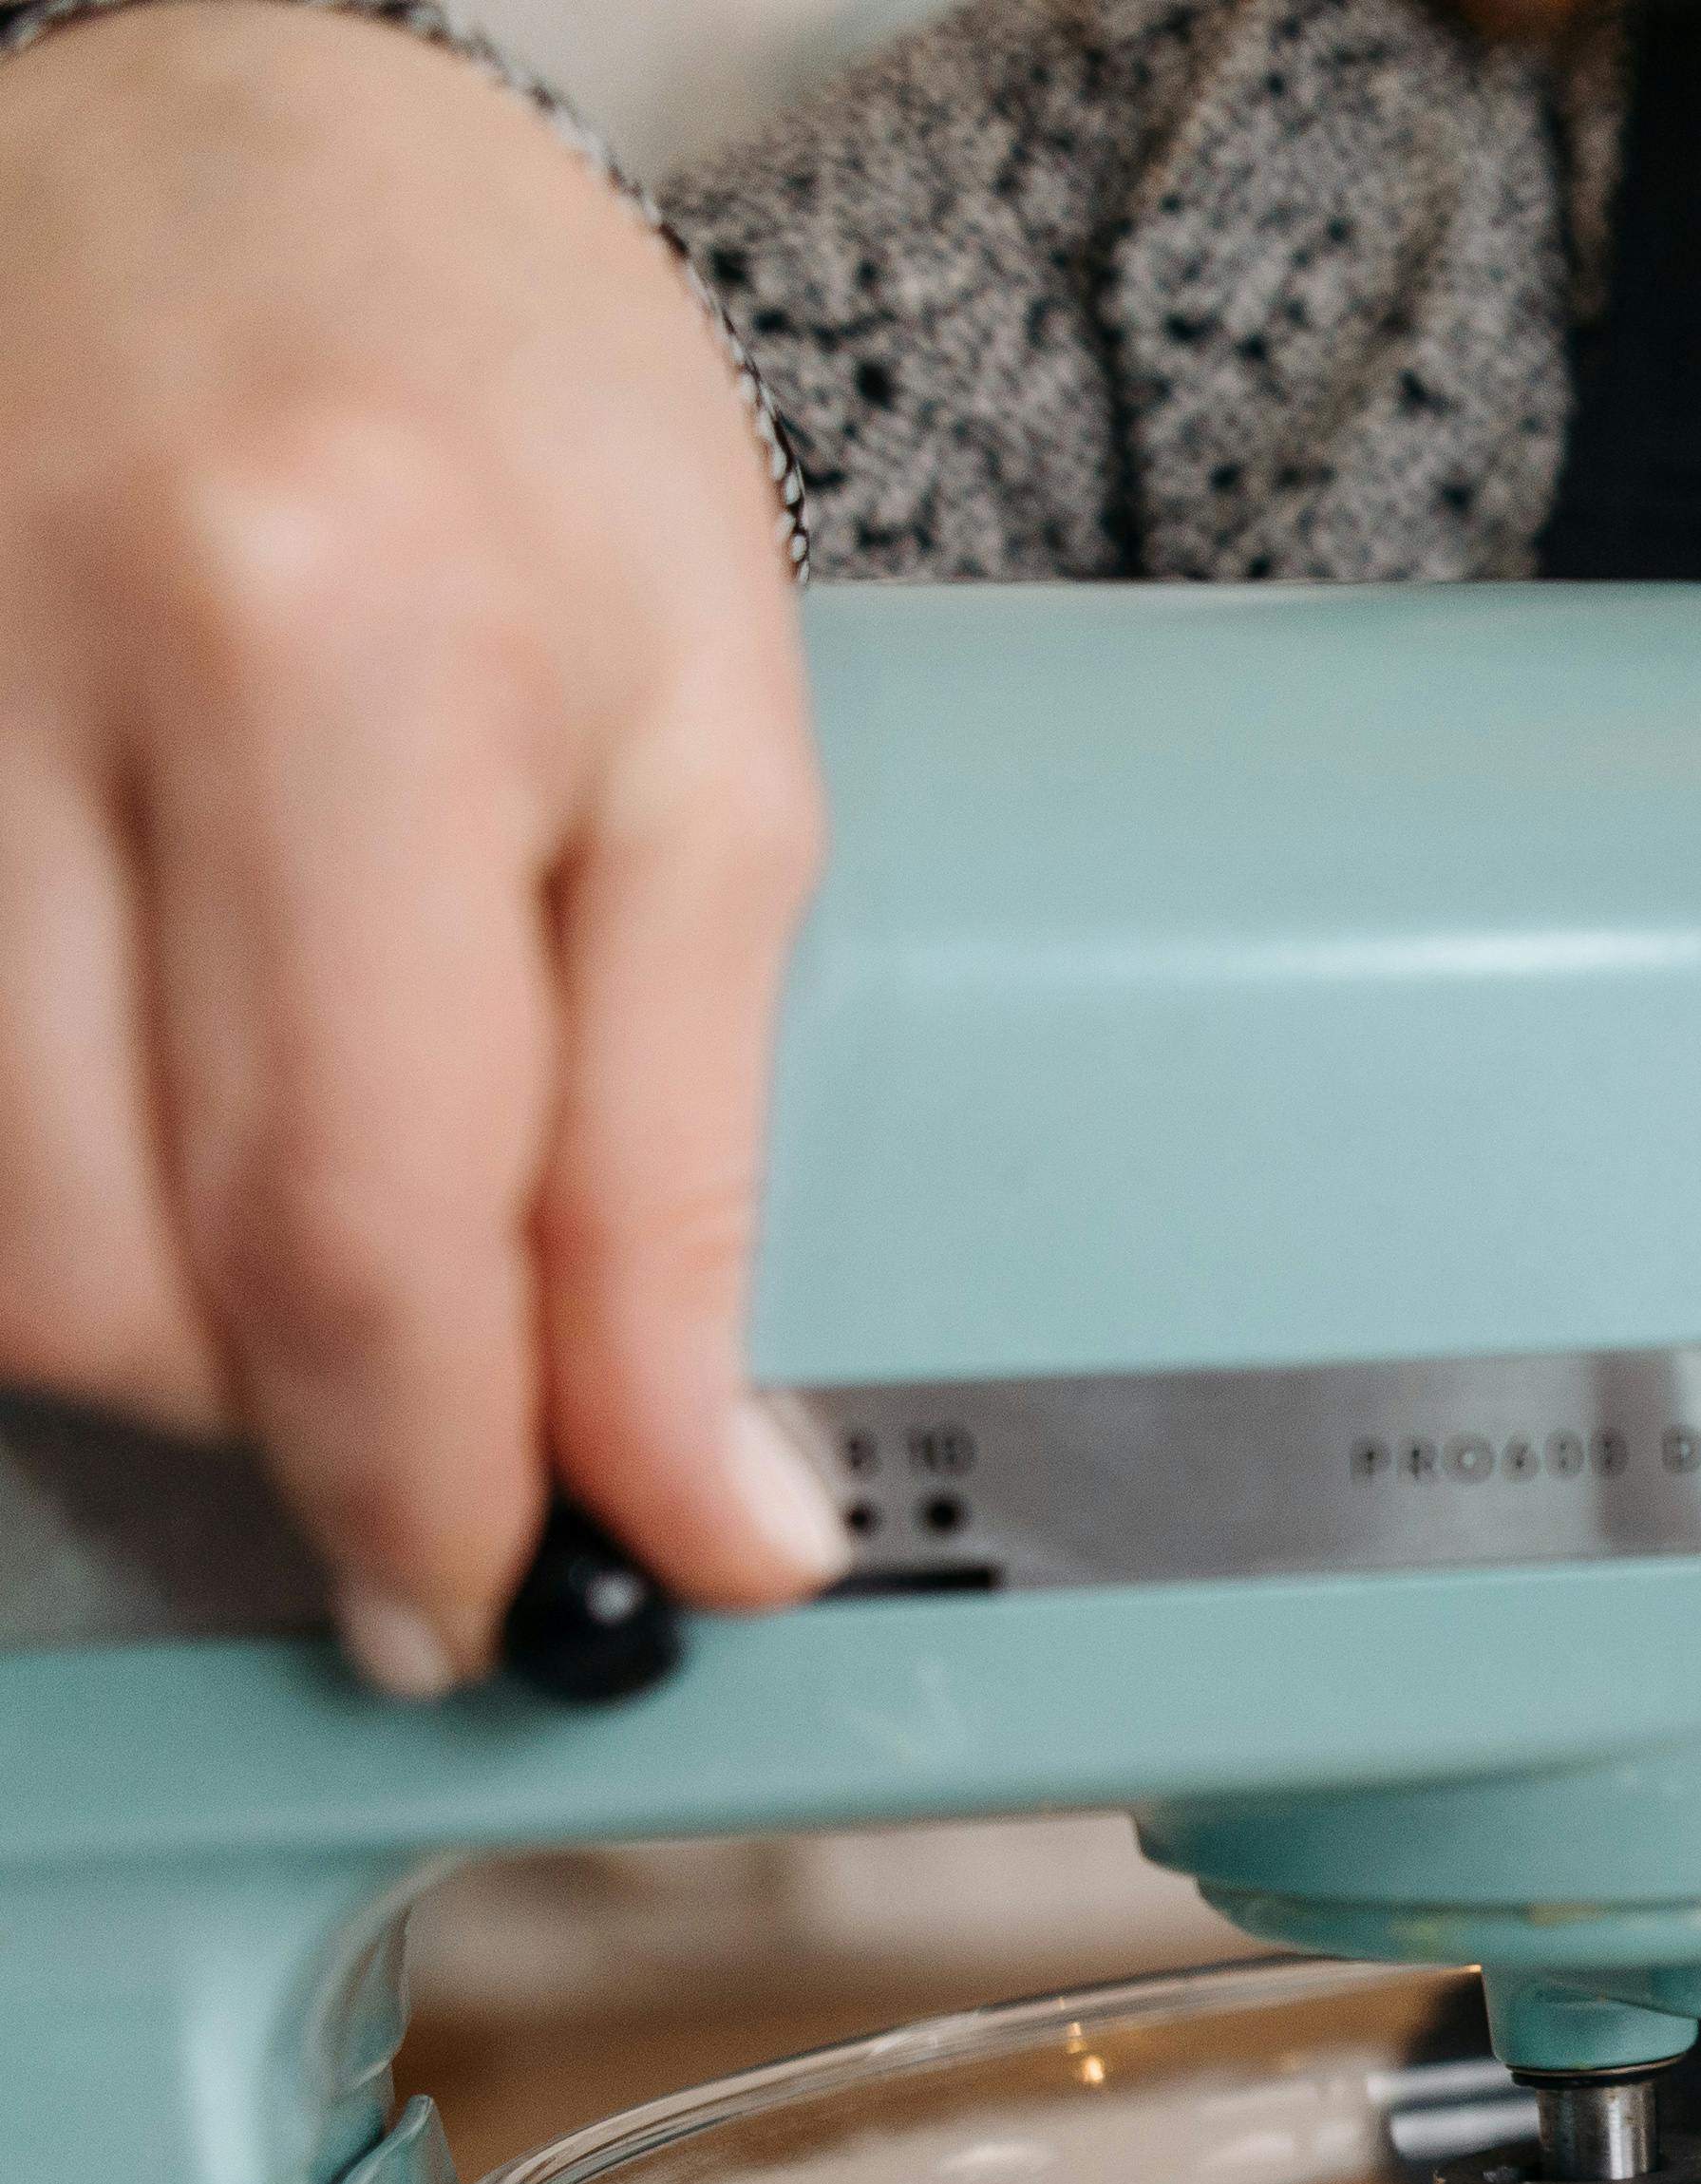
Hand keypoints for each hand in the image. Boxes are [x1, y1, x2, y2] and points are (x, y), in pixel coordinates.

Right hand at [0, 0, 839, 1694]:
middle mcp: (51, 678)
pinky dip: (40, 1201)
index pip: (367, 1228)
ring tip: (320, 1255)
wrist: (242, 137)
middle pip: (133, 1270)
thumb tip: (713, 1502)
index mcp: (342, 658)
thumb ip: (690, 1164)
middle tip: (439, 1445)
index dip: (440, 1484)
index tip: (507, 1605)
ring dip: (165, 1331)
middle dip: (305, 1427)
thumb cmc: (514, 406)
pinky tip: (161, 1147)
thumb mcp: (720, 764)